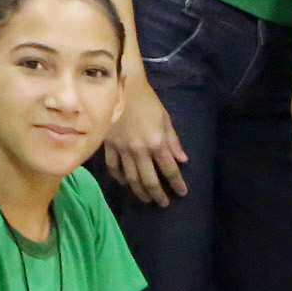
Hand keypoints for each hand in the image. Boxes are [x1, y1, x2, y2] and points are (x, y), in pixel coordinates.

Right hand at [99, 73, 184, 205]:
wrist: (120, 87)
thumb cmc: (146, 99)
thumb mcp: (164, 118)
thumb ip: (173, 140)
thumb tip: (182, 159)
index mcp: (157, 142)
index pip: (170, 169)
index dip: (177, 183)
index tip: (182, 192)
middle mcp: (140, 150)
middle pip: (149, 179)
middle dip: (158, 194)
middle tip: (163, 203)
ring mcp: (122, 150)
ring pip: (131, 178)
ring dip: (140, 191)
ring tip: (146, 199)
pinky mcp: (109, 146)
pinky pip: (113, 167)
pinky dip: (119, 177)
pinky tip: (124, 182)